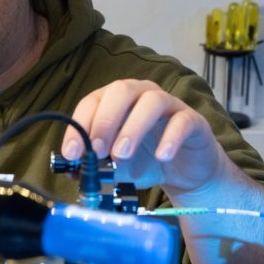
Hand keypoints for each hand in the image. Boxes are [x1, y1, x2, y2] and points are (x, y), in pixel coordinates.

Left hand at [60, 79, 226, 193]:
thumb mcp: (115, 166)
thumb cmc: (145, 161)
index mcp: (116, 101)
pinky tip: (161, 156)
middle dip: (105, 120)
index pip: (92, 102)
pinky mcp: (192, 120)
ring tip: (122, 154)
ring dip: (133, 127)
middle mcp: (141, 94)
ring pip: (152, 101)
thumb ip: (96, 165)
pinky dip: (170, 138)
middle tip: (98, 150)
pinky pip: (182, 121)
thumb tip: (71, 171)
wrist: (184, 173)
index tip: (72, 152)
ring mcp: (169, 104)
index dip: (80, 124)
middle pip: (121, 90)